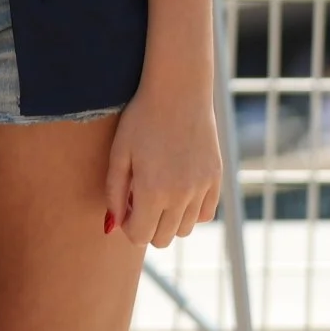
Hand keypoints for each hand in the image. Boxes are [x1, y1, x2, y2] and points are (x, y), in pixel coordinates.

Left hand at [105, 72, 221, 247]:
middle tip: (139, 200)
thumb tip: (114, 226)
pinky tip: (179, 190)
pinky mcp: (216, 180)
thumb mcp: (119, 153)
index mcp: (153, 191)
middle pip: (163, 238)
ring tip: (158, 192)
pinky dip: (191, 211)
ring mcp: (202, 189)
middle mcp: (181, 196)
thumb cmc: (141, 119)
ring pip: (184, 230)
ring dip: (169, 220)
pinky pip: (204, 214)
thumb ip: (114, 193)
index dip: (129, 227)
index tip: (125, 208)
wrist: (178, 91)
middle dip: (147, 226)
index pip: (140, 236)